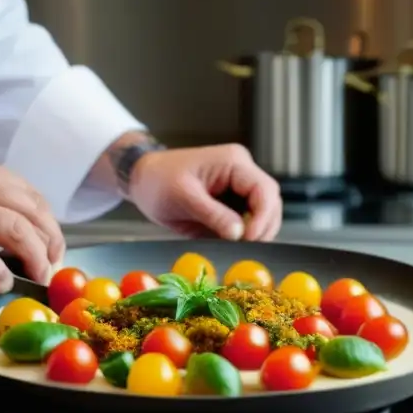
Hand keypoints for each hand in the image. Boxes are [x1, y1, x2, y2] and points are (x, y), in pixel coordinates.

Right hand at [0, 157, 64, 291]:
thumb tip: (27, 236)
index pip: (33, 198)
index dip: (51, 227)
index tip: (53, 248)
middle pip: (33, 215)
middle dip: (51, 245)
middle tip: (50, 267)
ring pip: (18, 233)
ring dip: (36, 260)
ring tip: (36, 277)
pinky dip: (1, 278)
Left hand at [129, 144, 281, 240]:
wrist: (142, 179)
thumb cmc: (157, 181)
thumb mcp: (183, 198)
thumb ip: (213, 215)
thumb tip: (239, 234)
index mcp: (234, 163)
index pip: (264, 190)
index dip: (263, 218)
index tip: (249, 240)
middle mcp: (242, 173)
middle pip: (270, 203)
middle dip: (263, 228)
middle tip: (246, 249)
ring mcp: (239, 187)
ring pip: (264, 214)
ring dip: (256, 233)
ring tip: (237, 248)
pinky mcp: (233, 202)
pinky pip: (248, 220)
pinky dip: (245, 236)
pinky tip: (232, 245)